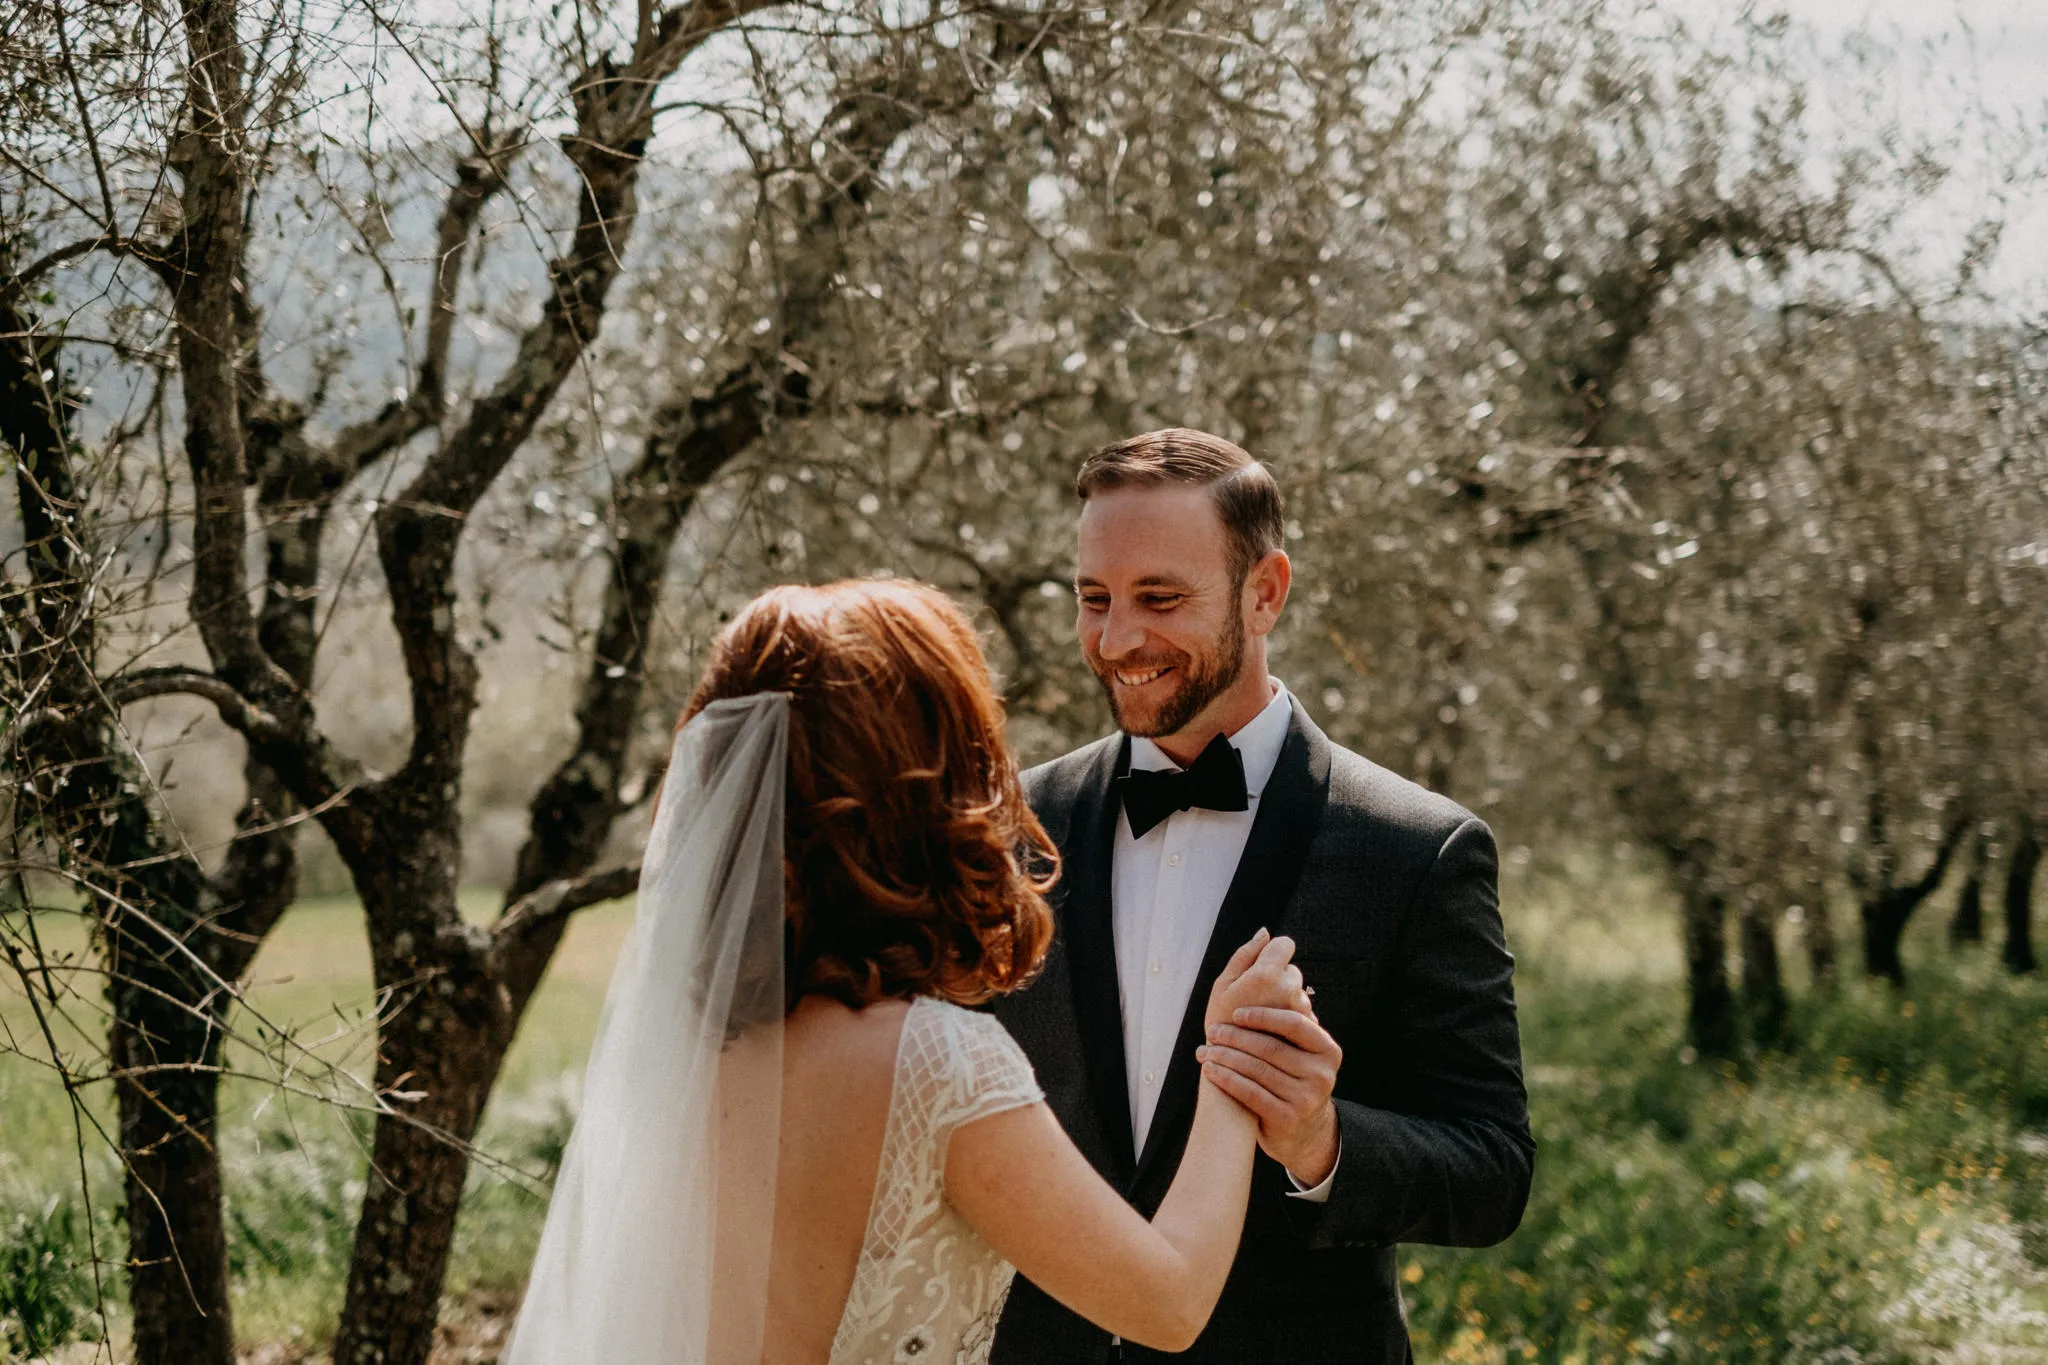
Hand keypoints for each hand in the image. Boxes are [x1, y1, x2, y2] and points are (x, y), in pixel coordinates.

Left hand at [1197, 1005, 1342, 1186]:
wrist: (1304, 1132)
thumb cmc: (1294, 1080)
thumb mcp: (1304, 1055)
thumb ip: (1291, 1026)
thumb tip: (1265, 982)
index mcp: (1328, 1051)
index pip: (1294, 1024)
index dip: (1263, 1016)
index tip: (1236, 1013)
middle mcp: (1322, 1074)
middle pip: (1270, 1047)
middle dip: (1235, 1037)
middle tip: (1212, 1031)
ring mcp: (1307, 1098)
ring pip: (1256, 1070)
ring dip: (1225, 1057)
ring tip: (1205, 1050)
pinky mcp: (1288, 1118)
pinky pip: (1250, 1093)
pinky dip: (1226, 1079)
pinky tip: (1210, 1070)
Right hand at [1203, 930, 1306, 1032]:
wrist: (1232, 1067)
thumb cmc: (1220, 1022)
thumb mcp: (1222, 984)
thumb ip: (1245, 955)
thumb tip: (1264, 933)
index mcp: (1266, 974)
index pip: (1284, 944)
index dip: (1272, 953)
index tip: (1260, 968)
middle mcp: (1289, 989)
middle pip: (1291, 969)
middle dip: (1278, 978)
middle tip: (1256, 999)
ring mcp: (1300, 1009)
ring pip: (1298, 992)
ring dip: (1285, 999)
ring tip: (1262, 1019)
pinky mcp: (1307, 1028)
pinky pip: (1303, 1012)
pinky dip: (1291, 1017)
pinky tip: (1273, 1030)